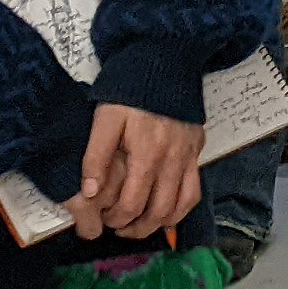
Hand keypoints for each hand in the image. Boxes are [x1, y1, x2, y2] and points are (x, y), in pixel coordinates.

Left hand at [63, 102, 203, 241]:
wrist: (165, 60)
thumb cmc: (130, 89)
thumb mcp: (105, 118)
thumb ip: (96, 156)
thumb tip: (89, 192)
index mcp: (147, 153)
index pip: (133, 204)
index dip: (115, 219)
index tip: (102, 219)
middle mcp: (172, 159)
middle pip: (158, 211)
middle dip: (136, 228)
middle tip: (119, 228)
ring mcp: (188, 155)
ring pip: (181, 205)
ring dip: (160, 223)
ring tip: (141, 225)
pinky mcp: (197, 149)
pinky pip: (195, 190)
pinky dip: (182, 208)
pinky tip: (167, 212)